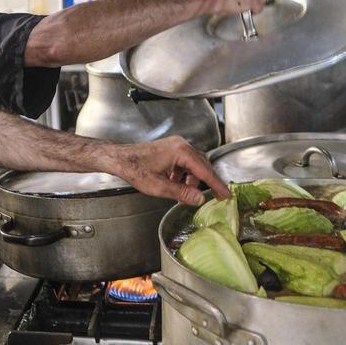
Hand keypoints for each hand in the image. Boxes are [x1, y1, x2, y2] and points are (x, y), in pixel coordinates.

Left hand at [103, 136, 231, 204]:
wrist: (119, 158)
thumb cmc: (135, 169)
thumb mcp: (159, 186)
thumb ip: (182, 192)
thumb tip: (199, 199)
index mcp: (181, 151)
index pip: (205, 171)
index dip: (216, 185)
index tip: (226, 195)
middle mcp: (181, 145)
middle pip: (202, 166)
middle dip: (206, 183)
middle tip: (215, 197)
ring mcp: (176, 146)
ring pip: (193, 165)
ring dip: (192, 181)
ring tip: (185, 196)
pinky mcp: (170, 149)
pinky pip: (184, 163)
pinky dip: (184, 176)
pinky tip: (176, 186)